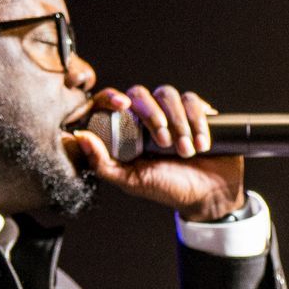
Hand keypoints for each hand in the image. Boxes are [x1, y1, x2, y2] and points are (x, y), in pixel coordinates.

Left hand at [64, 84, 247, 224]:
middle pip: (141, 93)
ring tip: (187, 151)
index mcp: (128, 131)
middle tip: (164, 144)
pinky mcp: (197, 111)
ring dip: (178, 123)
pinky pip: (193, 101)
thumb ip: (103, 164)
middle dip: (153, 115)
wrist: (209, 195)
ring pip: (168, 94)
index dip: (112, 97)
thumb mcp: (132, 181)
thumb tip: (79, 136)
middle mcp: (149, 117)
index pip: (114, 101)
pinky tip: (202, 144)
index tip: (121, 105)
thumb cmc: (169, 189)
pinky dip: (197, 121)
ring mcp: (173, 112)